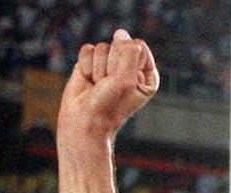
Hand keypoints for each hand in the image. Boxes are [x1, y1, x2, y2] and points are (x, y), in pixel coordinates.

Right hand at [58, 30, 158, 144]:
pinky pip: (88, 49)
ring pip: (103, 47)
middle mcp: (129, 69)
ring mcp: (110, 66)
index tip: (124, 82)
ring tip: (98, 86)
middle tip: (108, 86)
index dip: (127, 62)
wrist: (84, 121)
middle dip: (111, 65)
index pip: (140, 47)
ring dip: (98, 68)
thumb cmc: (108, 106)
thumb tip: (121, 32)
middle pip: (120, 44)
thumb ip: (129, 52)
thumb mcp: (126, 79)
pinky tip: (88, 80)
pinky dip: (85, 65)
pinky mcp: (91, 64)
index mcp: (146, 76)